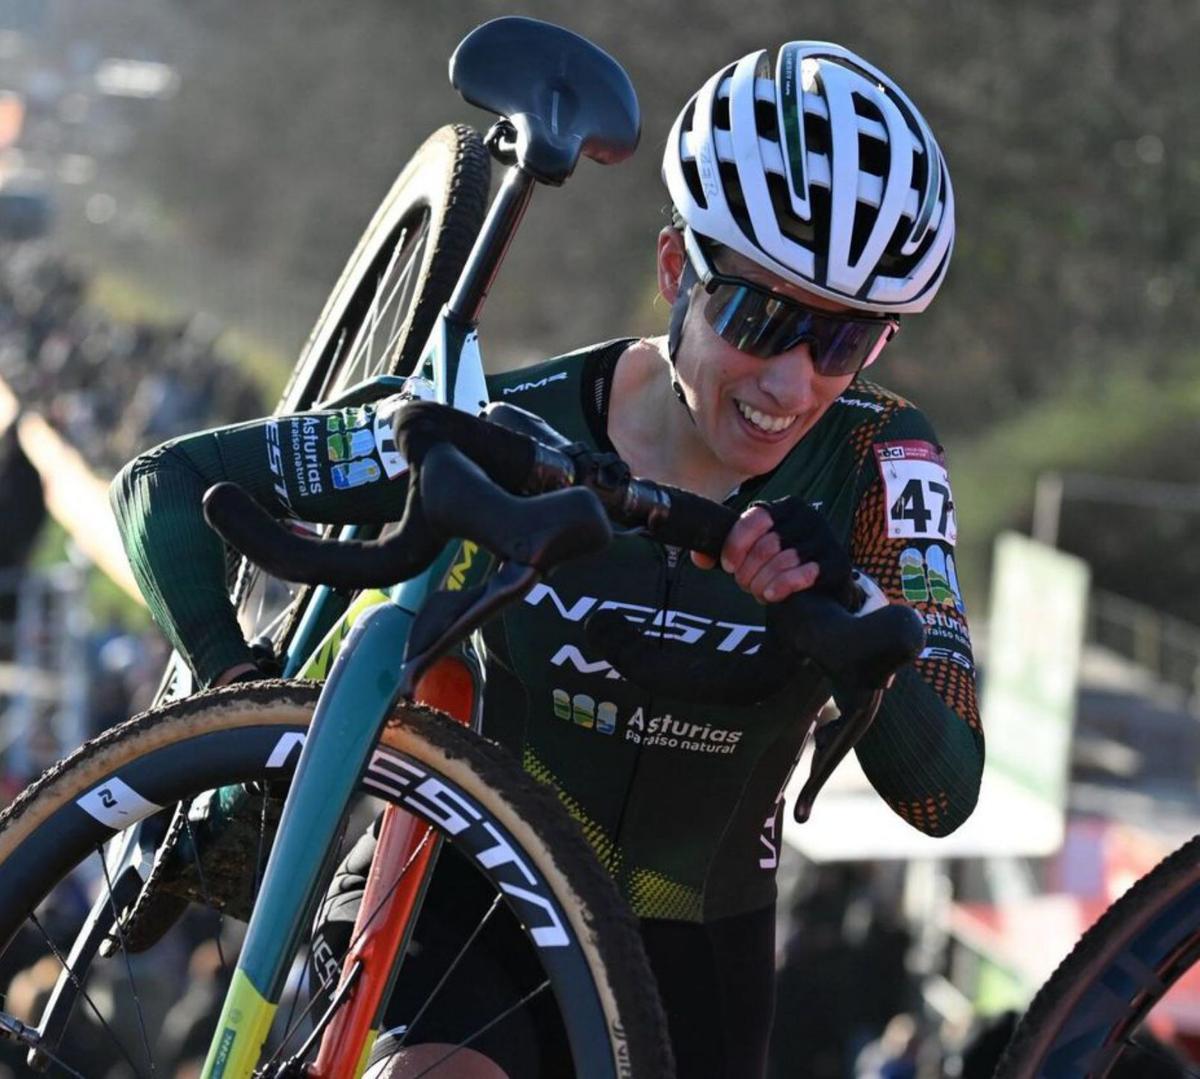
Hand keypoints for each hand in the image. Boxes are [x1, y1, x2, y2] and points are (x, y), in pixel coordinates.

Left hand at [691, 497, 851, 604]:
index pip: (755, 518)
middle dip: (749, 571)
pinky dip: (783, 586)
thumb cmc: (779, 564)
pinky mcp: (837, 562)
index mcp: (785, 507)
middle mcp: (809, 516)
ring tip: (760, 592)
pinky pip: (806, 573)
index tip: (727, 566)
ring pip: (783, 561)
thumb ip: (721, 551)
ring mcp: (826, 538)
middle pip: (767, 544)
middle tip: (745, 585)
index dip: (736, 544)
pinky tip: (773, 595)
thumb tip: (700, 557)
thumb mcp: (750, 553)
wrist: (820, 586)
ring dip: (763, 583)